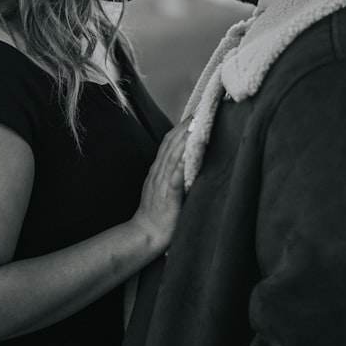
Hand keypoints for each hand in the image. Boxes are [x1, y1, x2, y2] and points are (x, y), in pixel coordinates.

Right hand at [131, 118, 190, 253]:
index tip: (195, 114)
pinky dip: (181, 163)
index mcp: (159, 170)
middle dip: (185, 126)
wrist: (145, 234)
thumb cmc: (159, 215)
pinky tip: (189, 153)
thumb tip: (191, 161)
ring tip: (197, 124)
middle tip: (200, 111)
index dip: (181, 127)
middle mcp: (159, 172)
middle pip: (171, 143)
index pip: (169, 142)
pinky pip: (174, 176)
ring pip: (172, 155)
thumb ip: (174, 174)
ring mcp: (161, 183)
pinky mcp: (167, 196)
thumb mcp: (164, 189)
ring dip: (184, 138)